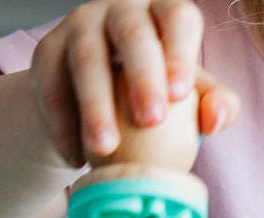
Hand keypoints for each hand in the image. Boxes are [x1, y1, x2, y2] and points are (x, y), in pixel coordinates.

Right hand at [30, 0, 239, 164]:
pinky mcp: (46, 52)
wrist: (94, 110)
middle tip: (150, 122)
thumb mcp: (188, 103)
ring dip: (96, 106)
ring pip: (86, 59)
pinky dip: (63, 123)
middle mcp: (120, 12)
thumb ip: (213, 106)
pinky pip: (51, 85)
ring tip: (104, 150)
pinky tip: (75, 157)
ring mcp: (80, 27)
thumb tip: (217, 119)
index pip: (177, 18)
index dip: (180, 52)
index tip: (179, 96)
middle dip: (142, 76)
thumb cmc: (154, 103)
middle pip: (132, 32)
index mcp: (162, 17)